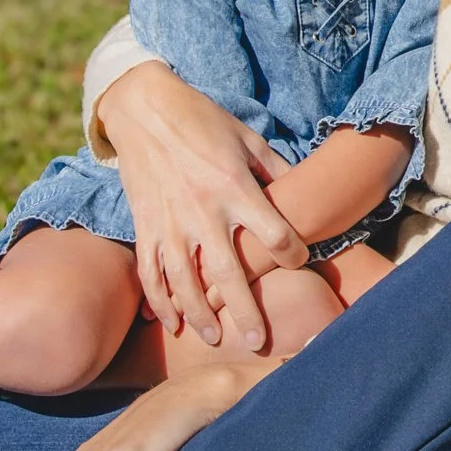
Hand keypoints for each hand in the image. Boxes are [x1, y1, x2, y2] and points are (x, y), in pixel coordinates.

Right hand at [98, 63, 306, 351]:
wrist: (143, 108)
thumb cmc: (203, 121)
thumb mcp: (248, 139)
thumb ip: (276, 171)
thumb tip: (307, 195)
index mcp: (234, 187)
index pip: (274, 234)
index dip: (293, 253)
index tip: (300, 263)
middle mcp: (202, 210)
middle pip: (229, 273)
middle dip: (246, 310)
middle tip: (259, 341)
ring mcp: (169, 221)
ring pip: (185, 281)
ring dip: (200, 314)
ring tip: (216, 340)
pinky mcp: (144, 225)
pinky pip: (150, 271)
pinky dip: (159, 300)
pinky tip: (171, 322)